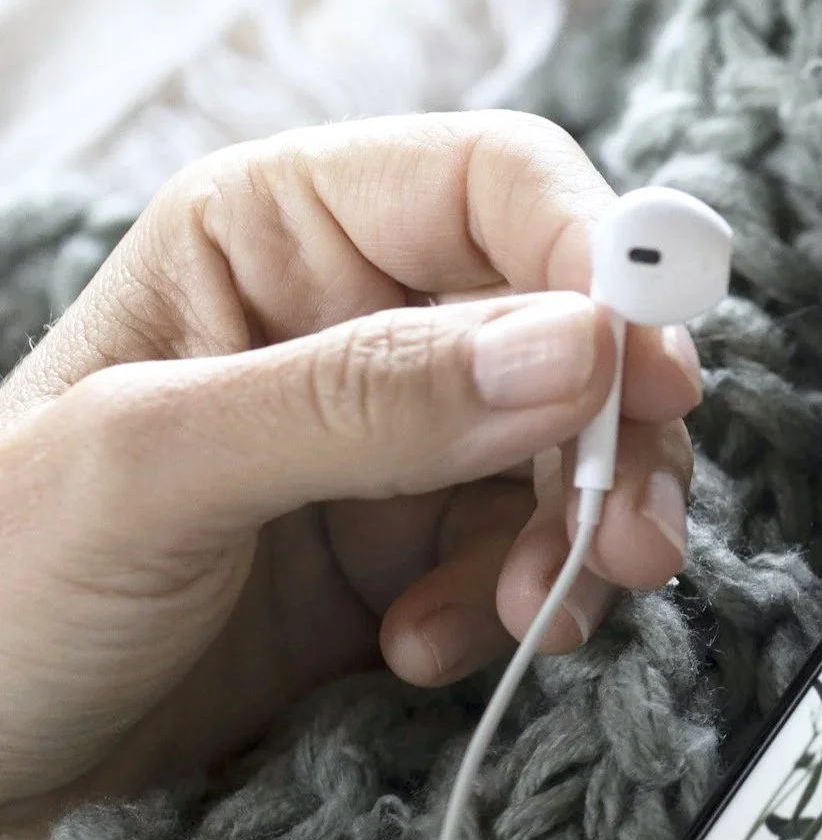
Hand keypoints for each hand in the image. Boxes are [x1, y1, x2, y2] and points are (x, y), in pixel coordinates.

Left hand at [0, 113, 703, 827]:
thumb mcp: (154, 468)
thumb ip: (362, 400)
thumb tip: (576, 348)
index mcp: (280, 233)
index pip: (499, 186)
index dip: (599, 259)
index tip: (650, 372)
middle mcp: (357, 317)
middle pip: (573, 327)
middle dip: (615, 435)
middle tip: (635, 534)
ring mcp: (396, 440)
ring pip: (573, 450)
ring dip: (577, 538)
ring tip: (536, 617)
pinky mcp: (414, 551)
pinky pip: (530, 554)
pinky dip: (515, 611)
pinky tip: (426, 654)